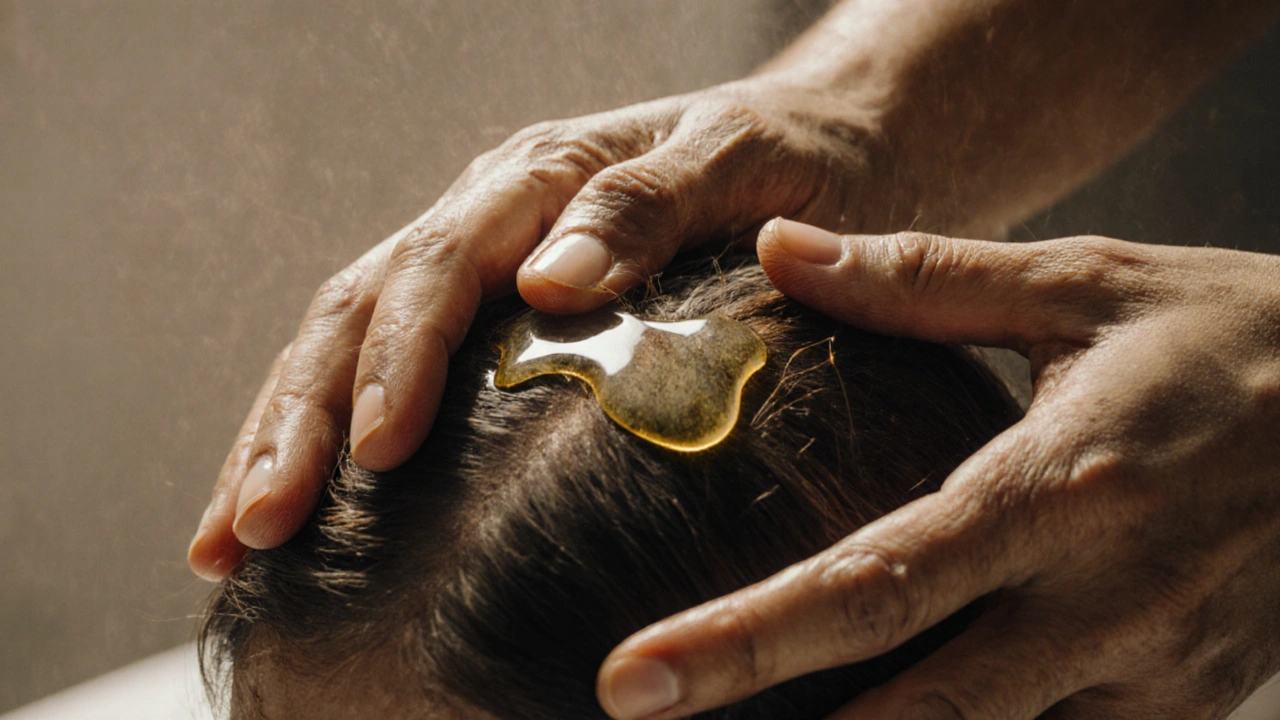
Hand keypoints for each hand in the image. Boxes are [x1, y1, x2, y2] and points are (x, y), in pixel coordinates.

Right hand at [188, 79, 900, 578]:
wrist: (827, 138)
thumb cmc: (793, 163)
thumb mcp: (738, 164)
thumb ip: (647, 207)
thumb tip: (549, 281)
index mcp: (542, 177)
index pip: (440, 266)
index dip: (400, 360)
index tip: (376, 455)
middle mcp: (489, 213)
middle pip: (364, 308)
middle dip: (303, 420)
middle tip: (263, 525)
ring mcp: (479, 256)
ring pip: (345, 338)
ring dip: (284, 434)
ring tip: (233, 536)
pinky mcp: (487, 303)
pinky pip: (381, 357)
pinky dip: (325, 427)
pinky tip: (290, 493)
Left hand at [596, 219, 1279, 719]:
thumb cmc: (1239, 340)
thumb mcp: (1088, 284)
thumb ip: (924, 280)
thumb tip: (780, 250)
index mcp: (1064, 488)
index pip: (877, 584)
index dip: (746, 640)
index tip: (636, 678)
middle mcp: (1107, 603)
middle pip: (919, 710)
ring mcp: (1155, 674)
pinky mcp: (1187, 707)